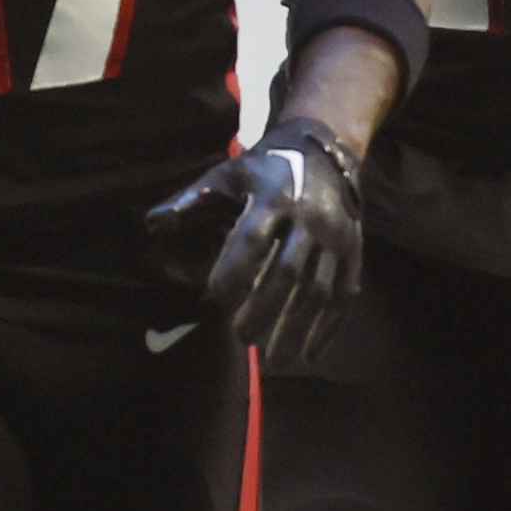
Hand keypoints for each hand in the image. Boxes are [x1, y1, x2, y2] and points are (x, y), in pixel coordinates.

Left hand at [144, 117, 361, 369]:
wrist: (327, 151)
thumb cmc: (268, 166)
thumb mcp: (230, 172)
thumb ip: (195, 199)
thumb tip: (156, 224)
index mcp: (274, 197)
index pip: (253, 239)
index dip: (235, 270)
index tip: (216, 298)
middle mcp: (309, 218)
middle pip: (287, 272)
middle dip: (264, 309)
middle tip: (242, 338)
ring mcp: (336, 238)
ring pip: (318, 290)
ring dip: (297, 328)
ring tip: (275, 359)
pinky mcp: (354, 252)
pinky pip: (343, 295)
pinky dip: (328, 328)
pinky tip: (310, 354)